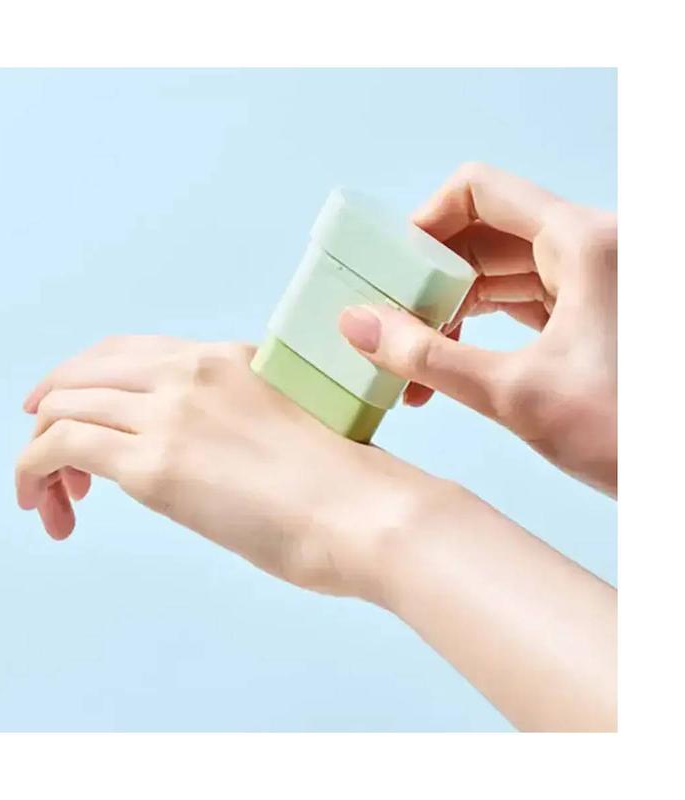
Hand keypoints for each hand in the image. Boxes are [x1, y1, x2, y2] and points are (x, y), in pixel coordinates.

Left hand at [16, 336, 454, 599]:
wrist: (370, 512)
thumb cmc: (346, 486)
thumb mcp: (285, 425)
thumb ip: (237, 421)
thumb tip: (205, 451)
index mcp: (225, 359)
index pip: (122, 352)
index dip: (80, 379)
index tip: (66, 411)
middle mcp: (190, 373)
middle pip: (80, 373)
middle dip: (49, 413)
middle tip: (50, 463)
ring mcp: (170, 413)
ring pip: (60, 408)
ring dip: (38, 454)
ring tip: (51, 501)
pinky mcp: (156, 464)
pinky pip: (59, 448)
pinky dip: (32, 474)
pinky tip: (46, 509)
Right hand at [339, 162, 616, 495]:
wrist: (682, 481)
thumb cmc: (631, 434)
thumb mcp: (516, 394)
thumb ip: (427, 357)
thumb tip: (357, 325)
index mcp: (582, 242)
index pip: (480, 191)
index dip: (425, 222)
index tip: (391, 270)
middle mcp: (590, 249)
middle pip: (484, 234)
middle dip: (429, 279)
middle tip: (388, 322)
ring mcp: (593, 283)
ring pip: (499, 272)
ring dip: (449, 309)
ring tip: (410, 356)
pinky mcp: (590, 317)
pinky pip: (520, 302)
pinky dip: (478, 328)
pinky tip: (444, 363)